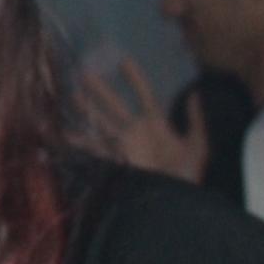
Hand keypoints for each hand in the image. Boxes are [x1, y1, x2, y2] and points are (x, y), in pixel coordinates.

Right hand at [78, 59, 207, 183]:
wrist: (174, 203)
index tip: (124, 61)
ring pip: (101, 122)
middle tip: (86, 73)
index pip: (144, 96)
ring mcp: (123, 145)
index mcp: (156, 126)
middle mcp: (136, 132)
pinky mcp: (114, 160)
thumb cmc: (187, 175)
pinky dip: (80, 141)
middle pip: (115, 106)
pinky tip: (66, 132)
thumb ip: (195, 121)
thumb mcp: (197, 146)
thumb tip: (194, 93)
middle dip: (101, 91)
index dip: (135, 79)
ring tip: (72, 95)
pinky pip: (95, 147)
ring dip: (87, 109)